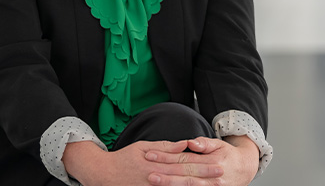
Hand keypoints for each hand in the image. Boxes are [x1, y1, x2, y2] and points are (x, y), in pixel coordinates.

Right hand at [63, 140, 224, 185]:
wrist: (103, 174)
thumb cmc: (124, 159)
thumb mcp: (143, 146)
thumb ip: (165, 147)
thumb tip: (185, 144)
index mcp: (158, 164)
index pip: (185, 164)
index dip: (202, 165)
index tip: (218, 164)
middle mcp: (157, 178)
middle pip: (185, 178)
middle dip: (205, 178)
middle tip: (221, 176)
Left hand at [145, 136, 259, 185]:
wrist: (244, 169)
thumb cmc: (228, 155)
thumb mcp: (218, 144)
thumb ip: (204, 143)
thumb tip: (190, 142)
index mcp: (211, 161)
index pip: (184, 159)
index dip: (167, 157)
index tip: (151, 155)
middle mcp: (211, 177)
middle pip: (183, 174)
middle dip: (164, 174)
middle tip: (148, 172)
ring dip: (170, 184)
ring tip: (153, 181)